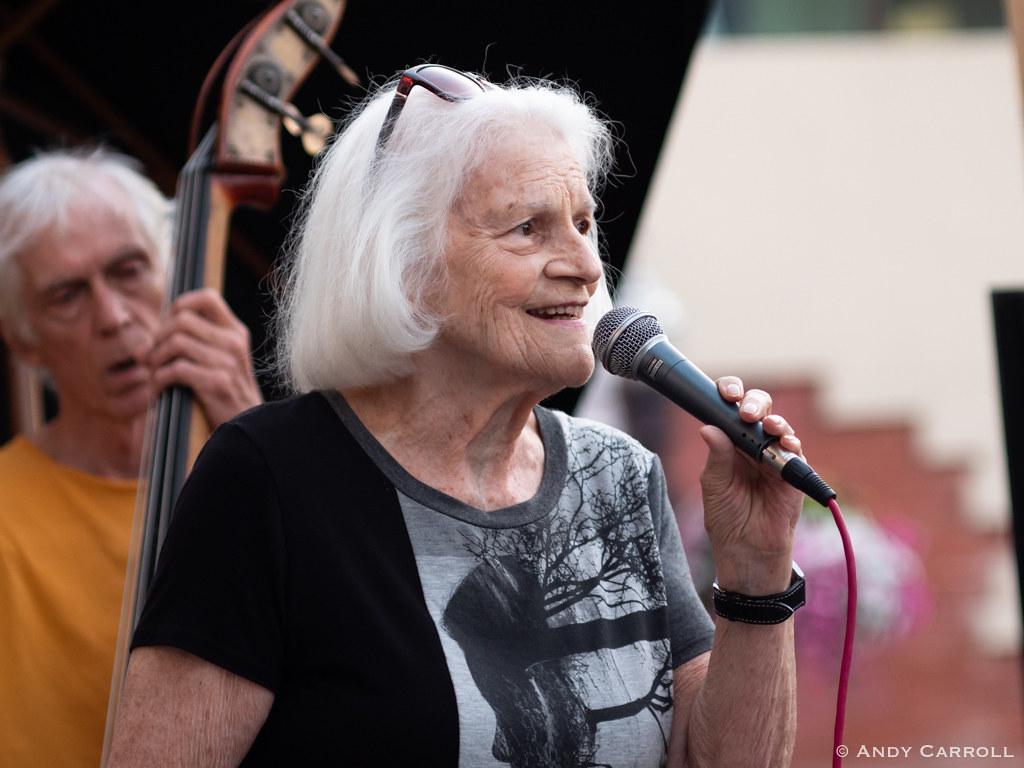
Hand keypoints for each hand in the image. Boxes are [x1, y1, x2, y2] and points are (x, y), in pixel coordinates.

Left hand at [148, 288, 261, 427]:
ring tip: (155, 374)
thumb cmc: (223, 394)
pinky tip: (161, 390)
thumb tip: (142, 347)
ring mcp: (228, 362)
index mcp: (235, 332)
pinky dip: (160, 380)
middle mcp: (234, 343)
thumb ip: (188, 346)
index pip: (207, 298)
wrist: (245, 426)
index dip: (181, 305)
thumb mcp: (218, 361)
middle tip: (152, 359)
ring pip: (176, 343)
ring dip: (156, 360)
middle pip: (182, 321)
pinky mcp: (218, 383)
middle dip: (158, 339)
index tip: (168, 326)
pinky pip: (176, 369)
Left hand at [699, 376, 803, 594]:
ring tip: (767, 427)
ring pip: (779, 425)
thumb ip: (716, 456)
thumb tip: (708, 427)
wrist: (747, 550)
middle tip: (745, 411)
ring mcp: (775, 455)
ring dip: (774, 421)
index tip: (725, 393)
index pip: (729, 408)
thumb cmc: (726, 517)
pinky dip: (791, 442)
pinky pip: (796, 450)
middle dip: (754, 402)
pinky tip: (785, 443)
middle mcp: (752, 443)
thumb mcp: (714, 485)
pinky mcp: (794, 471)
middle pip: (758, 408)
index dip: (730, 394)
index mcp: (729, 442)